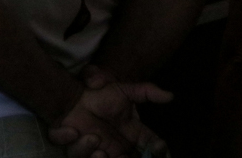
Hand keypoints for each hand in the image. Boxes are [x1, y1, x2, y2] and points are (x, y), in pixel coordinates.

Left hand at [49, 82, 171, 157]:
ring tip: (97, 146)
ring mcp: (95, 150)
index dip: (155, 152)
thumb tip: (171, 96)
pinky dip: (70, 142)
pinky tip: (73, 131)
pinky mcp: (75, 146)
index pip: (149, 149)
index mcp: (131, 138)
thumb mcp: (126, 91)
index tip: (158, 148)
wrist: (78, 92)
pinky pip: (72, 151)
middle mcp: (116, 148)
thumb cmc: (103, 93)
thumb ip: (147, 92)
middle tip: (123, 157)